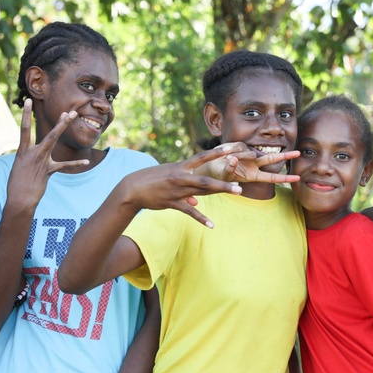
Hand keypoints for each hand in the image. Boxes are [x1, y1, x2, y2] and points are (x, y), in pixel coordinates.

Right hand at [6, 100, 90, 209]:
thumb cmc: (18, 184)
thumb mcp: (20, 166)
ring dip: (64, 128)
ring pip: (55, 142)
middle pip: (49, 134)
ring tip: (73, 118)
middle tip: (70, 111)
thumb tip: (36, 154)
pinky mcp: (48, 171)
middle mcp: (32, 153)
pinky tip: (86, 161)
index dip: (27, 114)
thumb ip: (30, 157)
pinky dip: (75, 164)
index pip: (24, 128)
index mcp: (23, 151)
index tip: (29, 101)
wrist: (19, 199)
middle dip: (60, 122)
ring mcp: (41, 162)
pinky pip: (64, 166)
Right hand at [119, 143, 286, 227]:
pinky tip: (212, 225)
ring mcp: (178, 190)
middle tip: (241, 181)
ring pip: (203, 191)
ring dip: (221, 190)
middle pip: (207, 177)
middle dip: (225, 178)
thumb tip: (196, 202)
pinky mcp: (172, 203)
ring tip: (238, 192)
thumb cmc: (151, 181)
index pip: (203, 158)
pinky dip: (201, 218)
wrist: (131, 188)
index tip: (233, 147)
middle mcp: (182, 177)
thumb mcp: (169, 179)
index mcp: (181, 167)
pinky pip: (190, 212)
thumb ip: (185, 188)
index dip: (218, 152)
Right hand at [199, 142, 300, 184]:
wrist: (209, 168)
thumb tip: (234, 160)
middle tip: (299, 152)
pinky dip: (233, 149)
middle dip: (285, 156)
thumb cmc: (217, 177)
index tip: (297, 178)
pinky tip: (226, 152)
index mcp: (253, 176)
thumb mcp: (223, 176)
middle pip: (272, 159)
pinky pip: (240, 146)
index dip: (284, 178)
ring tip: (229, 159)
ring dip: (244, 154)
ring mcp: (248, 156)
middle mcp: (253, 165)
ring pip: (253, 150)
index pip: (272, 177)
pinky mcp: (242, 147)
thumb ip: (229, 169)